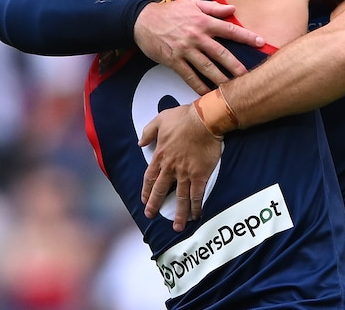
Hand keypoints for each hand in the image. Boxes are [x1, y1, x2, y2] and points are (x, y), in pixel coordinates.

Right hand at [134, 0, 264, 93]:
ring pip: (207, 68)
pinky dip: (199, 86)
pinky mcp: (174, 61)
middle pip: (221, 54)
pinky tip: (208, 94)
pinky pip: (189, 77)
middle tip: (249, 76)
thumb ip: (213, 7)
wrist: (143, 21)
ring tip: (233, 89)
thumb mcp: (192, 4)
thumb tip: (233, 8)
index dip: (246, 37)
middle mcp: (196, 37)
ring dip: (221, 79)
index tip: (261, 43)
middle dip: (236, 66)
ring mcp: (185, 50)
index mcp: (203, 22)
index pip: (229, 30)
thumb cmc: (170, 12)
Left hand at [138, 102, 222, 231]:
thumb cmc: (183, 118)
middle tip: (151, 215)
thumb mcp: (160, 120)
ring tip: (177, 227)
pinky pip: (196, 195)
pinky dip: (196, 206)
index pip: (150, 177)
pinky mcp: (200, 175)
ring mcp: (185, 173)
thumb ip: (149, 132)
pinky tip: (196, 215)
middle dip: (155, 205)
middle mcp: (170, 168)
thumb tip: (140, 142)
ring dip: (178, 213)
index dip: (146, 190)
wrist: (204, 120)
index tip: (145, 200)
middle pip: (160, 191)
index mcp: (160, 156)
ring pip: (179, 198)